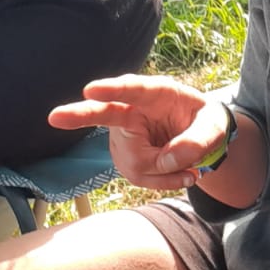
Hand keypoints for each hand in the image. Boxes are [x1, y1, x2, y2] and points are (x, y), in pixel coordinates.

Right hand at [48, 75, 227, 192]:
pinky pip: (138, 176)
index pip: (133, 88)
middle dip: (80, 115)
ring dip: (164, 172)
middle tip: (55, 117)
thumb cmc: (207, 122)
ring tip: (191, 169)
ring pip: (133, 161)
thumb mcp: (214, 127)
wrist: (201, 136)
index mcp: (157, 92)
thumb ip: (197, 141)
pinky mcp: (124, 155)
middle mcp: (134, 110)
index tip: (90, 90)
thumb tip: (168, 160)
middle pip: (104, 114)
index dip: (112, 89)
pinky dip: (162, 181)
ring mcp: (124, 134)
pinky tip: (180, 175)